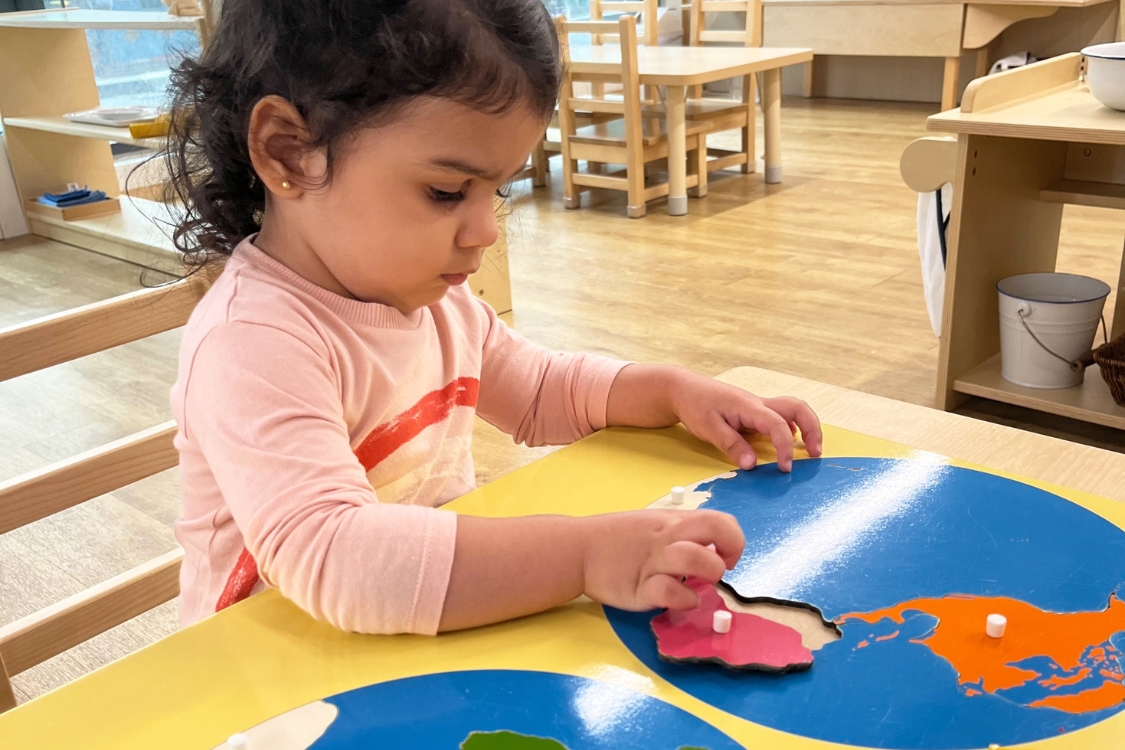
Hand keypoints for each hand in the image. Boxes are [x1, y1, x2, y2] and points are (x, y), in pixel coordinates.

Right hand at [580, 509, 744, 610]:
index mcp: (674, 520)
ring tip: (696, 585)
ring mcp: (654, 561)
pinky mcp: (640, 588)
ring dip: (708, 575)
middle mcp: (668, 536)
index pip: (721, 520)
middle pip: (715, 530)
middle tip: (714, 571)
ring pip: (696, 559)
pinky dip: (684, 600)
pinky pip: (671, 592)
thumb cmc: (620, 539)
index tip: (724, 557)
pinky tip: (678, 600)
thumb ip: (683, 535)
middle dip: (727, 554)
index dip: (732, 541)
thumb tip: (713, 551)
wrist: (578, 549)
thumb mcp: (655, 526)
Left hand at [670, 372, 822, 472]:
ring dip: (806, 427)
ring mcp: (757, 406)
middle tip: (816, 453)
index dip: (785, 447)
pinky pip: (781, 416)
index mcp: (748, 406)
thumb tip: (751, 464)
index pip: (778, 425)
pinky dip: (792, 427)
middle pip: (797, 408)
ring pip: (792, 410)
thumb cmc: (694, 404)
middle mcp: (758, 403)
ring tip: (810, 450)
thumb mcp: (708, 428)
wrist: (683, 388)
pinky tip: (791, 441)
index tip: (785, 467)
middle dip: (813, 429)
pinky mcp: (754, 412)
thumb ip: (731, 445)